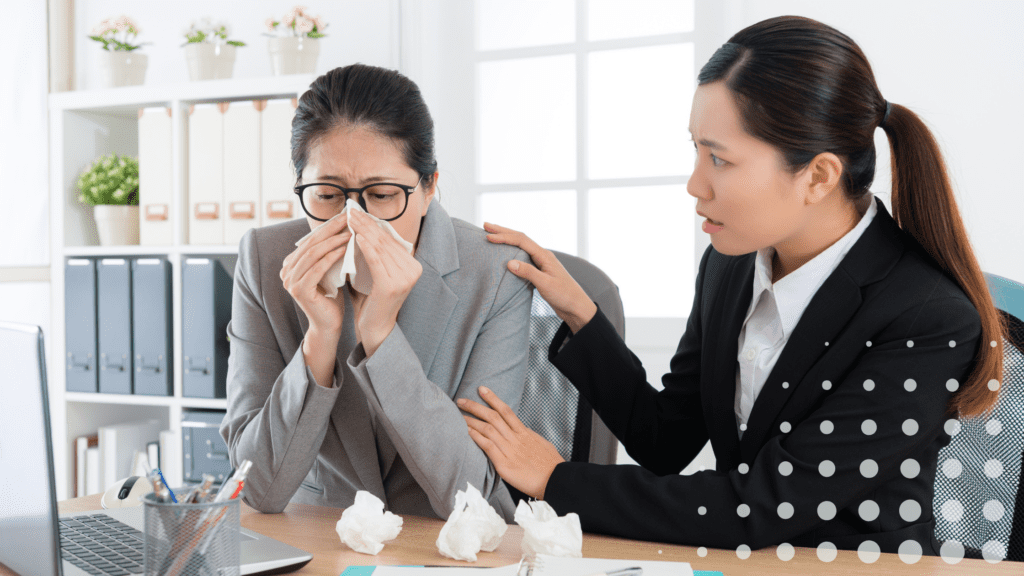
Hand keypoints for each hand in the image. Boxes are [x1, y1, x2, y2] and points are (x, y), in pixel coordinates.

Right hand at [281, 213, 349, 335]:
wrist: (329, 324)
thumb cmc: (332, 298)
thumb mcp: (329, 270)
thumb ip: (328, 253)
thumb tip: (343, 226)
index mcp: (291, 264)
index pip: (310, 239)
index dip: (328, 226)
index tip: (346, 216)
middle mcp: (286, 271)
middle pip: (311, 244)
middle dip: (331, 229)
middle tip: (348, 218)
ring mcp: (289, 281)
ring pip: (313, 254)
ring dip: (333, 241)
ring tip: (350, 233)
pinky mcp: (298, 290)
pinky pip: (316, 268)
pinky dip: (331, 257)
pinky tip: (344, 249)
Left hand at [347, 209, 422, 355]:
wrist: (374, 328)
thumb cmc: (371, 299)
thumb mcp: (376, 273)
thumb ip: (374, 254)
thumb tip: (362, 226)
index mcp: (413, 266)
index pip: (390, 239)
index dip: (373, 223)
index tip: (358, 212)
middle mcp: (413, 270)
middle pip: (385, 241)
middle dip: (367, 224)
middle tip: (351, 210)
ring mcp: (405, 278)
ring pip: (380, 248)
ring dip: (363, 231)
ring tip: (350, 219)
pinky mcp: (392, 285)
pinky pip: (376, 260)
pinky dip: (365, 247)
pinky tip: (356, 236)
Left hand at [459, 386, 564, 499]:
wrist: (556, 480)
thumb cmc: (551, 466)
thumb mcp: (542, 444)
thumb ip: (530, 437)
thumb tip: (523, 432)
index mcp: (525, 433)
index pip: (506, 411)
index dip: (493, 398)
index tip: (482, 389)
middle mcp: (516, 439)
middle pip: (493, 417)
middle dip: (475, 406)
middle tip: (461, 400)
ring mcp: (510, 451)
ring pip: (488, 429)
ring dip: (471, 421)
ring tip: (458, 415)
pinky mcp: (504, 464)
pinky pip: (488, 447)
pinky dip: (476, 437)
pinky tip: (467, 432)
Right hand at [484, 222, 596, 332]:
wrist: (576, 307)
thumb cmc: (564, 296)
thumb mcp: (545, 284)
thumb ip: (528, 272)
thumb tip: (509, 262)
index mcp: (544, 255)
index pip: (521, 240)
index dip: (504, 237)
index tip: (488, 237)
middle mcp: (543, 256)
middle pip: (520, 238)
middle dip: (503, 231)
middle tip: (486, 225)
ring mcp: (541, 263)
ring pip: (521, 246)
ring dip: (507, 239)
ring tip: (492, 234)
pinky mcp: (540, 271)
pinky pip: (523, 256)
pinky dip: (512, 251)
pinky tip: (506, 254)